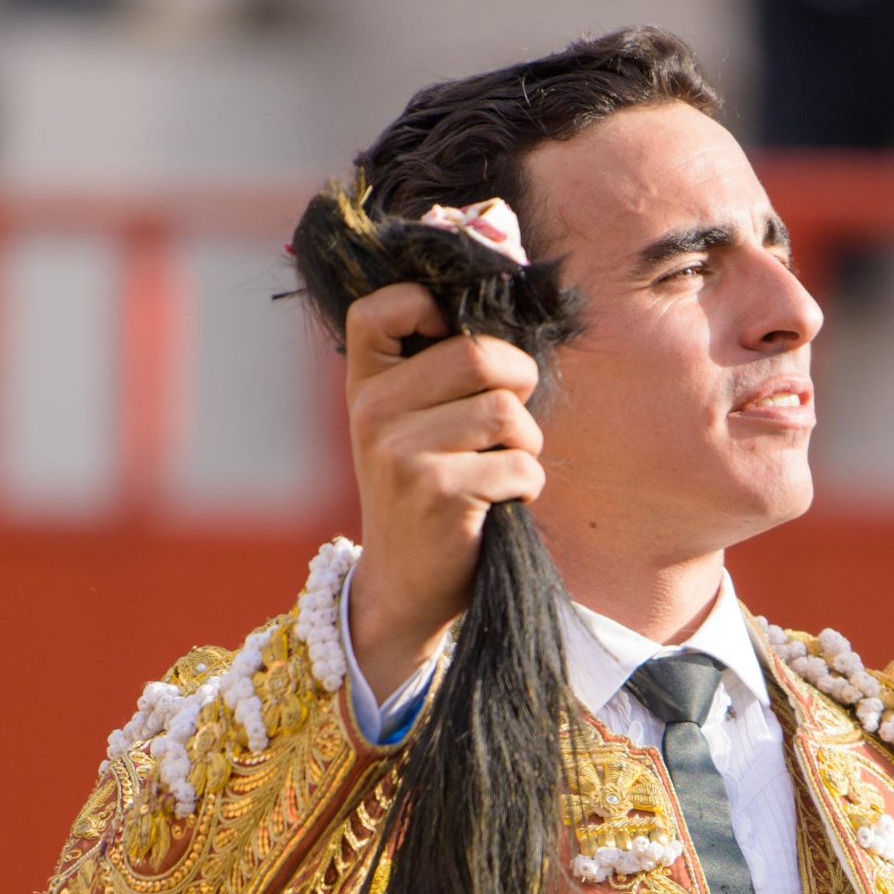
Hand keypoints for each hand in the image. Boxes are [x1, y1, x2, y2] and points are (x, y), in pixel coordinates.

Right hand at [341, 282, 545, 693]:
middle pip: (477, 354)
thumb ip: (437, 375)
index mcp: (365, 385)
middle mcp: (374, 412)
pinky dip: (528, 484)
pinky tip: (502, 501)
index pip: (381, 307)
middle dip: (517, 381)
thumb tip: (512, 321)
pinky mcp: (439, 493)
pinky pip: (520, 464)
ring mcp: (402, 453)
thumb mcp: (408, 428)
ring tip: (505, 466)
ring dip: (527, 442)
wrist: (404, 586)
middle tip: (512, 417)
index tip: (455, 342)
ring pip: (506, 411)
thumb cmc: (425, 495)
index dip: (432, 307)